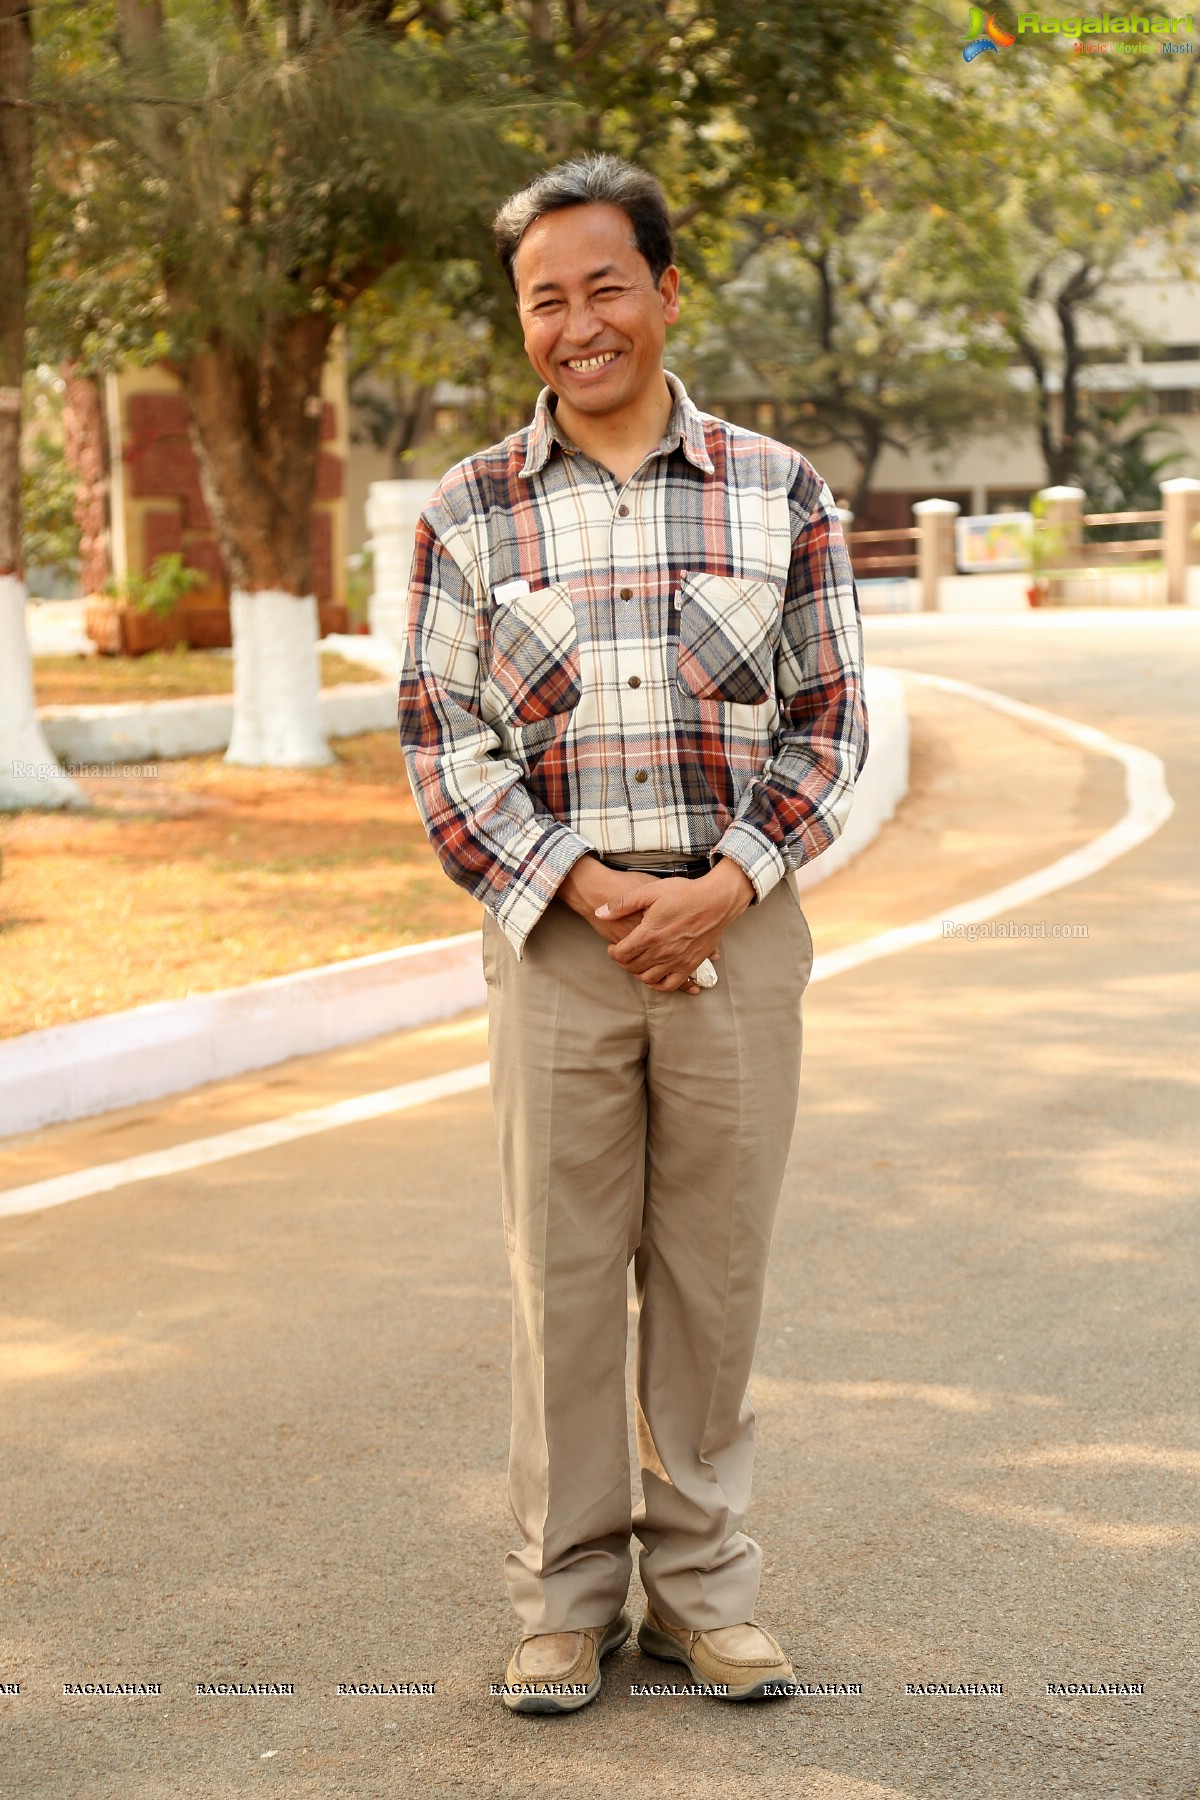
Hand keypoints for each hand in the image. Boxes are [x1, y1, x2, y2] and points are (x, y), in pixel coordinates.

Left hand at [598, 857, 754, 991]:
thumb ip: (622, 903)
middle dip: (623, 962)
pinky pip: (670, 984)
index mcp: (649, 934)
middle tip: (623, 954)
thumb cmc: (684, 893)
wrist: (717, 900)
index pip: (620, 954)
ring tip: (637, 962)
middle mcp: (662, 952)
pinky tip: (654, 976)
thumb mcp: (649, 891)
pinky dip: (658, 984)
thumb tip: (599, 912)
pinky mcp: (690, 965)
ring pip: (648, 978)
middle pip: (632, 967)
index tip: (613, 947)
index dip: (612, 952)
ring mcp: (677, 960)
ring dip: (638, 973)